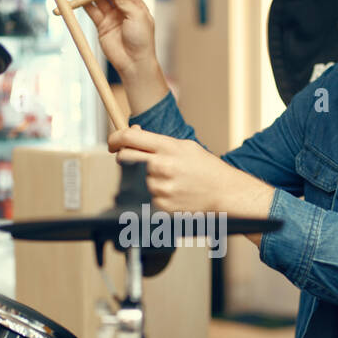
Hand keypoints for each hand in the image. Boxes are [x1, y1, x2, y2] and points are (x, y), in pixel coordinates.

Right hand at [77, 0, 156, 77]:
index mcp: (136, 5)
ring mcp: (112, 17)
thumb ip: (126, 0)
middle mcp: (123, 9)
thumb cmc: (141, 40)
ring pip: (100, 0)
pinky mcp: (102, 26)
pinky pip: (92, 12)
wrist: (133, 63)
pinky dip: (86, 3)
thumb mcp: (137, 16)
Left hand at [108, 125, 274, 226]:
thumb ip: (158, 141)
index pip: (129, 138)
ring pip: (139, 178)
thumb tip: (134, 133)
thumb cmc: (206, 168)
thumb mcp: (185, 146)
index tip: (112, 141)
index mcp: (168, 147)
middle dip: (124, 156)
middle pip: (125, 158)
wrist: (224, 193)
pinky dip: (158, 193)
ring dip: (149, 177)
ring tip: (172, 179)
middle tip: (132, 157)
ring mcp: (161, 187)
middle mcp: (162, 166)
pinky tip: (175, 191)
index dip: (114, 138)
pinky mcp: (161, 204)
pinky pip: (149, 195)